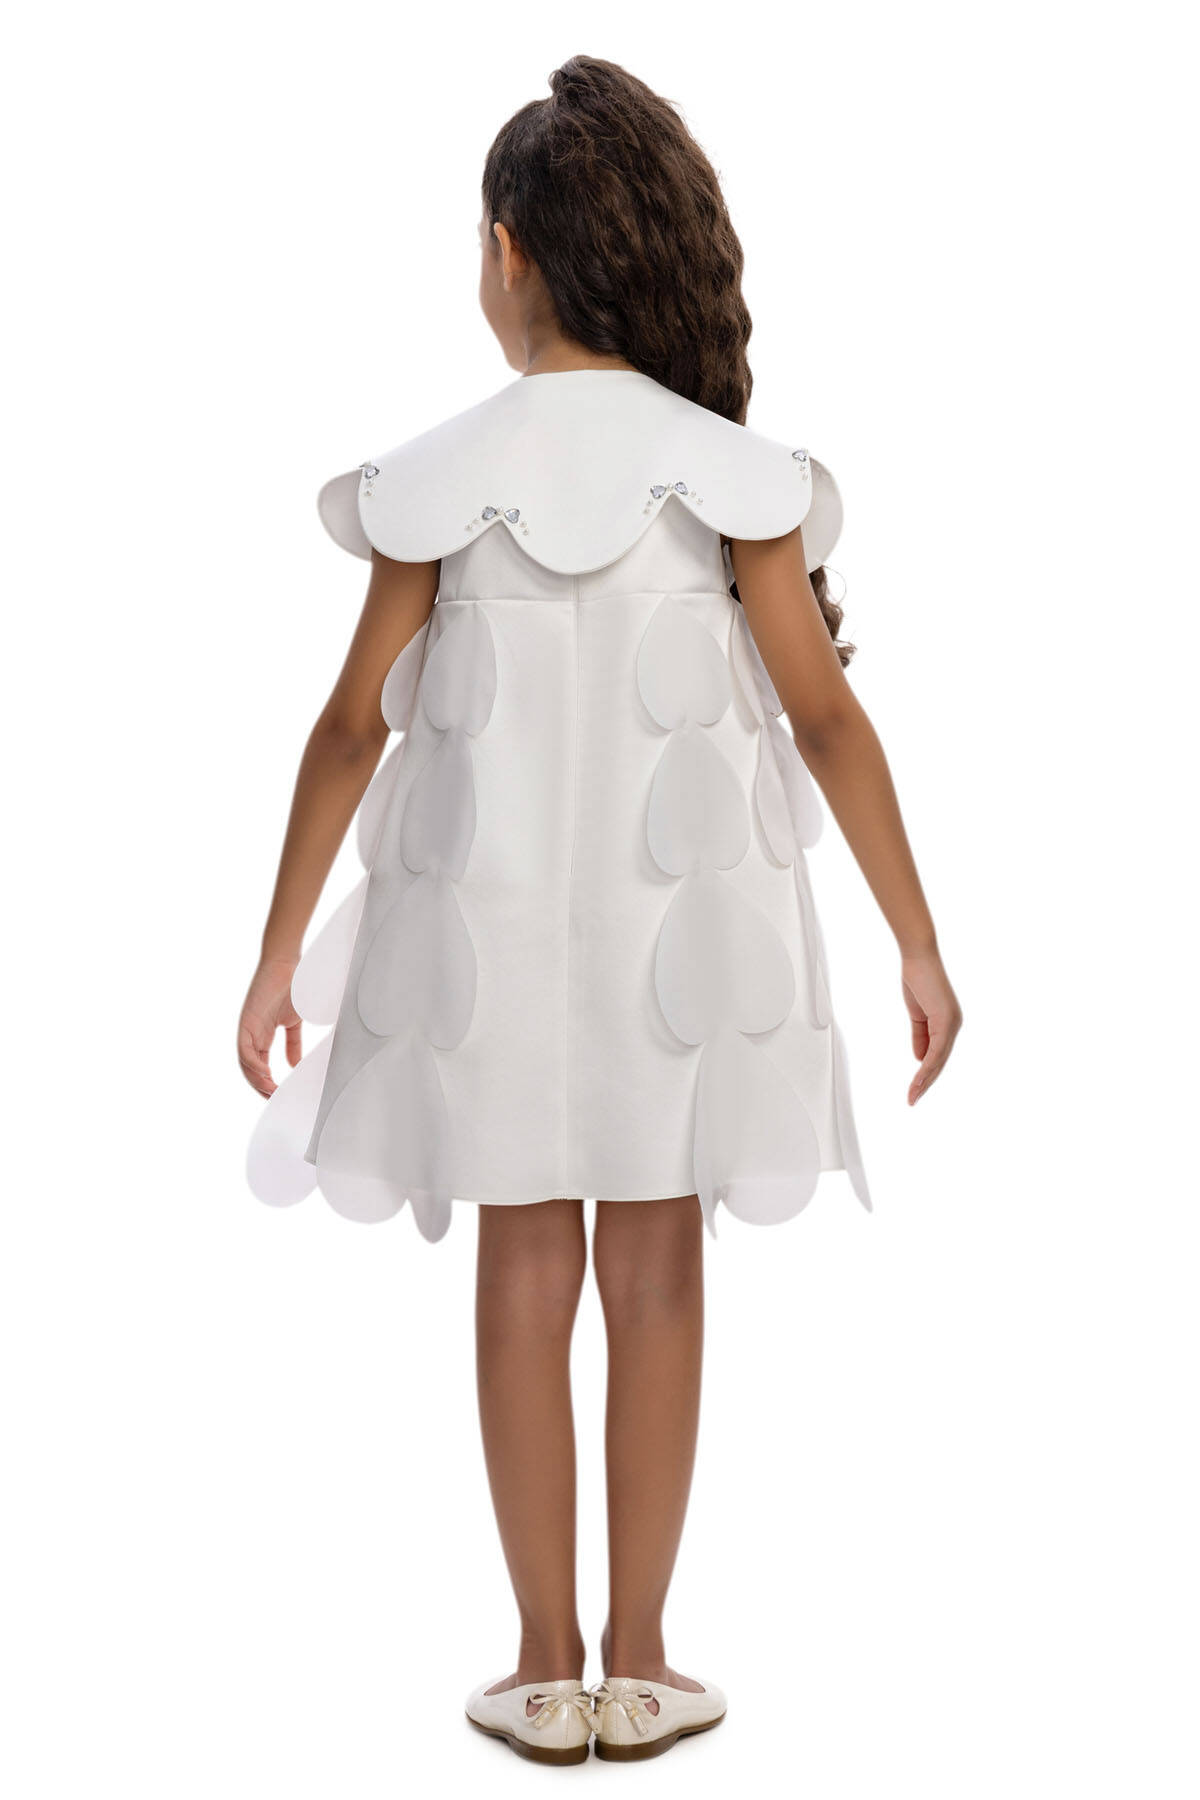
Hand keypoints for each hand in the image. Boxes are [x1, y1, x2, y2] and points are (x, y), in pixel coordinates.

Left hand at [238, 955, 301, 1097]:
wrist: (287, 964)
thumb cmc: (292, 989)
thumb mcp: (294, 1024)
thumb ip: (293, 1044)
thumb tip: (294, 1066)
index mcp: (261, 1036)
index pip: (259, 1065)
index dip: (266, 1083)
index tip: (279, 1096)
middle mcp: (251, 1034)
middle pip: (249, 1069)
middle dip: (260, 1087)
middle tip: (274, 1100)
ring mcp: (247, 1028)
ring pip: (245, 1063)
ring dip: (256, 1080)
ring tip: (270, 1091)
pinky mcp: (246, 1021)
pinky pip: (245, 1049)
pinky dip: (253, 1064)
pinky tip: (265, 1074)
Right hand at [901, 947, 961, 1104]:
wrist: (918, 957)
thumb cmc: (917, 979)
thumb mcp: (917, 1014)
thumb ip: (920, 1036)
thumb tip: (920, 1059)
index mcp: (947, 1023)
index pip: (938, 1054)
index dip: (926, 1072)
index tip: (915, 1088)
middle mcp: (954, 1025)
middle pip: (940, 1061)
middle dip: (926, 1082)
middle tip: (913, 1099)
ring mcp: (952, 1023)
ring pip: (939, 1060)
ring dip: (925, 1080)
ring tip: (913, 1096)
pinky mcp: (945, 1020)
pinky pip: (935, 1050)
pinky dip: (926, 1067)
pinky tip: (917, 1079)